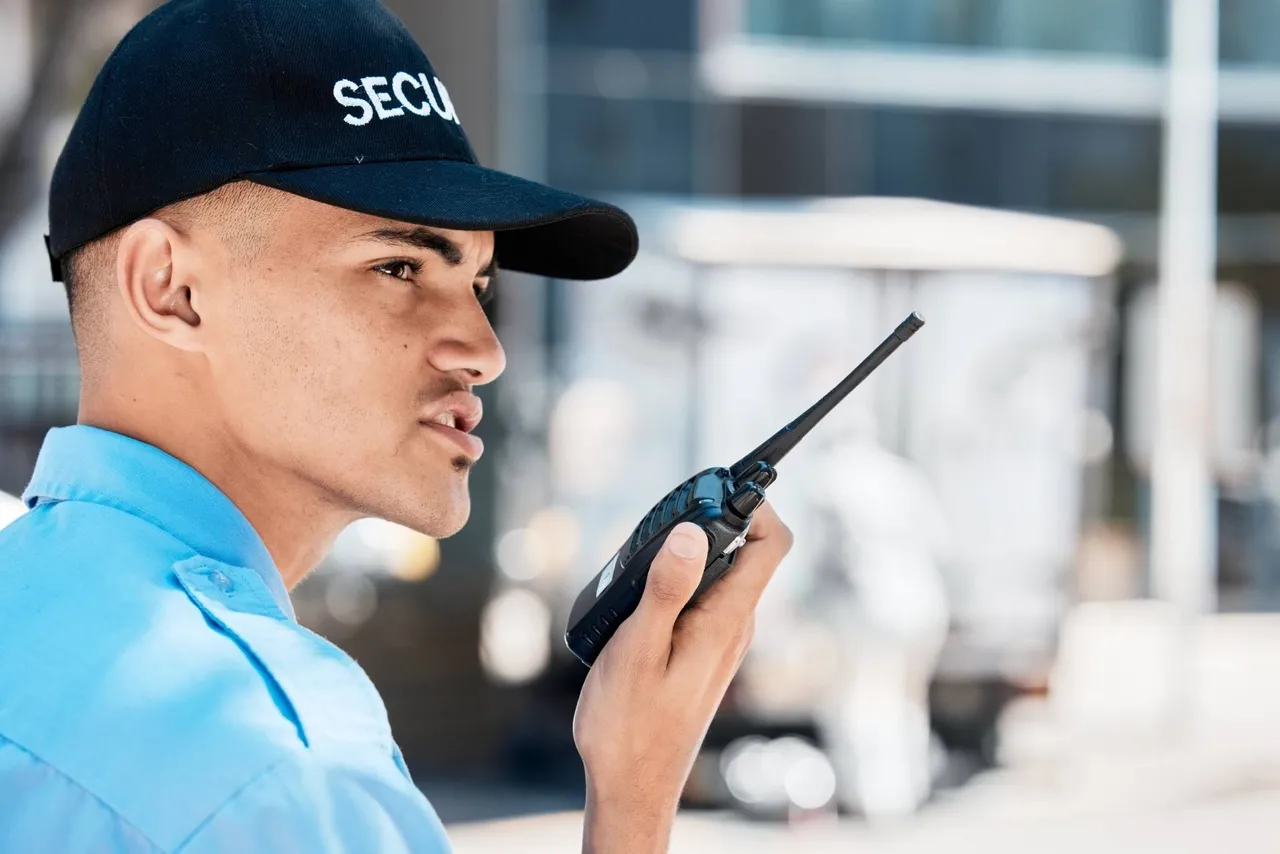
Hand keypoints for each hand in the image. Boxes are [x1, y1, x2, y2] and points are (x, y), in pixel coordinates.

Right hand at [573, 503, 792, 853]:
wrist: (630, 785)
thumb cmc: (629, 727)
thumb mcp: (637, 651)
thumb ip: (665, 590)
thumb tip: (693, 533)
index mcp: (725, 620)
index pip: (771, 543)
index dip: (755, 504)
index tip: (716, 488)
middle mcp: (732, 625)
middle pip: (746, 549)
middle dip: (712, 518)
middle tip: (665, 516)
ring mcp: (717, 639)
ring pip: (719, 571)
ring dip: (689, 550)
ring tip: (643, 554)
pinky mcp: (698, 650)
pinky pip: (700, 596)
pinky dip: (676, 579)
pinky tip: (637, 594)